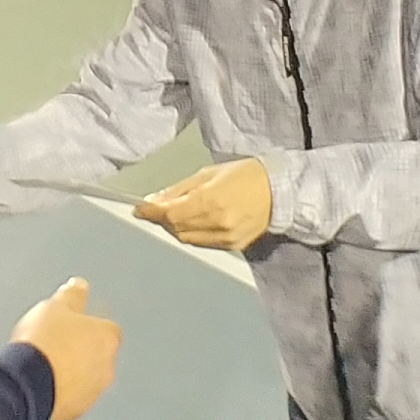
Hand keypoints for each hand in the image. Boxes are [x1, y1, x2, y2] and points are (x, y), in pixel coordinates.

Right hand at [9, 279, 118, 419]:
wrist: (27, 385)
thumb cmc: (43, 344)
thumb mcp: (54, 307)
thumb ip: (71, 295)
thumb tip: (79, 286)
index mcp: (107, 338)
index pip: (105, 326)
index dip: (87, 323)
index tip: (73, 322)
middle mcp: (106, 367)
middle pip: (96, 354)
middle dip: (79, 349)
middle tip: (55, 342)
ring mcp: (92, 392)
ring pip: (85, 378)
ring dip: (70, 372)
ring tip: (45, 364)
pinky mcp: (75, 411)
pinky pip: (70, 397)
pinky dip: (60, 391)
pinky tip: (42, 383)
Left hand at [136, 158, 272, 251]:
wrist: (279, 191)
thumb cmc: (247, 175)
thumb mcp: (209, 173)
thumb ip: (180, 189)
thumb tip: (155, 200)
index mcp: (211, 200)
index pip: (170, 213)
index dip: (151, 213)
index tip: (140, 210)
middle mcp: (218, 222)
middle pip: (176, 228)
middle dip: (163, 219)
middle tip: (158, 209)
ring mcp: (226, 237)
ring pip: (187, 239)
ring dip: (176, 228)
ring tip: (178, 214)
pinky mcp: (233, 246)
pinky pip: (202, 243)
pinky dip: (193, 234)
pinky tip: (195, 222)